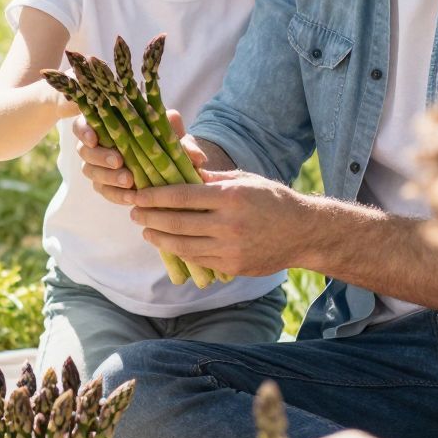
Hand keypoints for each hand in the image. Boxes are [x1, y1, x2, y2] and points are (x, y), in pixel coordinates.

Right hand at [70, 107, 213, 208]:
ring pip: (92, 173)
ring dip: (109, 178)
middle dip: (101, 157)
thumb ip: (181, 139)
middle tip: (119, 162)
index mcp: (104, 124)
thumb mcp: (171, 134)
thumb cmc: (161, 136)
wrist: (165, 158)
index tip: (94, 138)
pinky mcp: (106, 185)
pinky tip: (131, 198)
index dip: (84, 131)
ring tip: (130, 182)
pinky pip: (105, 191)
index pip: (82, 125)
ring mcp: (98, 166)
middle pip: (86, 152)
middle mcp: (96, 145)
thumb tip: (197, 157)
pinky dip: (117, 194)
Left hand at [130, 168, 305, 279]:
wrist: (303, 232)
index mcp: (230, 196)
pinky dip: (179, 251)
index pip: (182, 195)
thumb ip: (213, 179)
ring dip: (159, 238)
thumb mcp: (245, 180)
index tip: (138, 194)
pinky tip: (169, 243)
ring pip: (183, 244)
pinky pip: (198, 259)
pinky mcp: (232, 265)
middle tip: (134, 213)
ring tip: (146, 230)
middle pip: (177, 222)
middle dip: (150, 218)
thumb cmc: (271, 199)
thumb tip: (181, 172)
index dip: (155, 196)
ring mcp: (230, 247)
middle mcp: (229, 223)